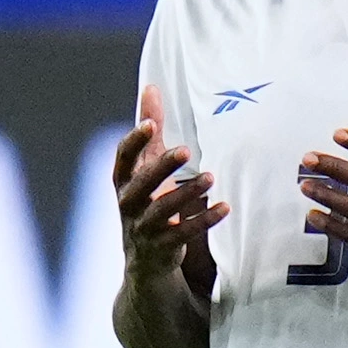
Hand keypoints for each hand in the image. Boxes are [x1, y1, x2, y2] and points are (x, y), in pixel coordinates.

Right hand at [112, 85, 226, 283]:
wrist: (145, 260)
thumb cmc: (146, 202)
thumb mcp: (144, 167)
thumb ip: (149, 131)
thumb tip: (151, 87)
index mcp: (122, 181)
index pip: (123, 158)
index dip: (134, 141)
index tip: (151, 124)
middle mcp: (128, 204)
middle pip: (141, 184)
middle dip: (161, 167)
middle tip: (184, 149)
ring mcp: (144, 228)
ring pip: (163, 210)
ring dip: (187, 192)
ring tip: (211, 176)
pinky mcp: (163, 246)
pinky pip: (185, 233)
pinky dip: (205, 220)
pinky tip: (224, 207)